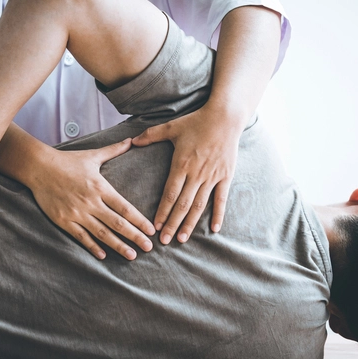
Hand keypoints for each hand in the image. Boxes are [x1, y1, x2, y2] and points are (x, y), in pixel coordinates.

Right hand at [29, 138, 154, 259]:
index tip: (150, 230)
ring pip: (101, 233)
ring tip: (132, 255)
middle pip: (117, 223)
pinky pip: (80, 236)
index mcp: (100, 187)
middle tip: (149, 248)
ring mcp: (76, 213)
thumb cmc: (67, 161)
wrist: (39, 167)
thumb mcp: (92, 155)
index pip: (124, 207)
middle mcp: (90, 202)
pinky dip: (92, 247)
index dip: (139, 220)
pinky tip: (103, 256)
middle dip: (134, 237)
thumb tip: (132, 139)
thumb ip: (114, 150)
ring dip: (118, 245)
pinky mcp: (63, 220)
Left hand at [132, 105, 242, 243]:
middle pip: (183, 205)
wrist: (225, 118)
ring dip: (190, 224)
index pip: (170, 194)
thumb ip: (151, 136)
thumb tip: (132, 141)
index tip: (155, 226)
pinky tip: (214, 229)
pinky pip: (221, 199)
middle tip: (165, 240)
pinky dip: (218, 215)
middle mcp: (197, 174)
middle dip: (173, 224)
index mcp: (181, 164)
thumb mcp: (171, 127)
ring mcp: (212, 177)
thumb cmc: (196, 121)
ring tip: (182, 238)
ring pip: (200, 205)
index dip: (162, 211)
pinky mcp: (225, 176)